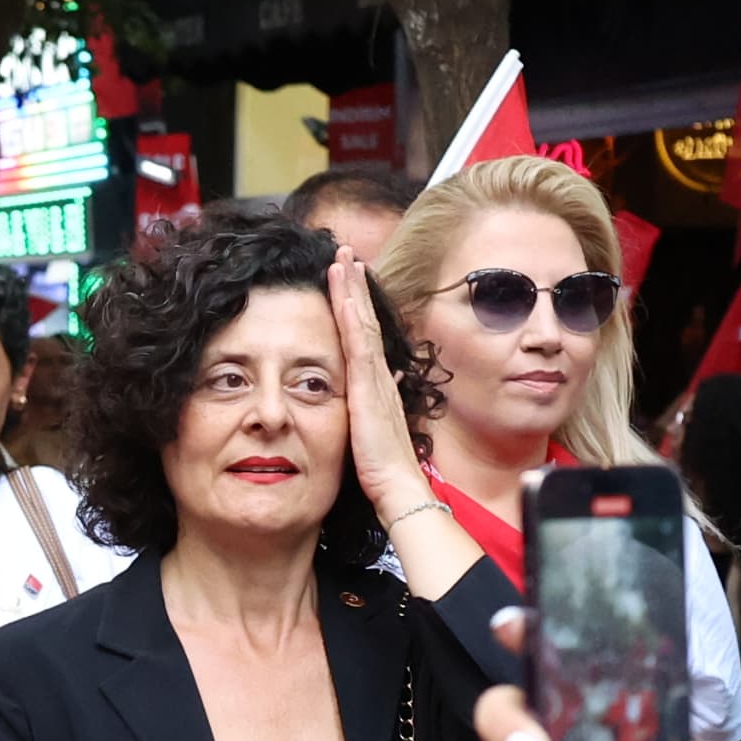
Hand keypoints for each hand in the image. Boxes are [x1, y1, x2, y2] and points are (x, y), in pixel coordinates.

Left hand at [325, 256, 436, 527]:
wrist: (399, 488)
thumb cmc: (385, 470)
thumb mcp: (375, 431)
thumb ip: (377, 405)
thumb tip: (386, 384)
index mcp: (379, 386)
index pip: (366, 337)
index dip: (358, 307)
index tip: (349, 280)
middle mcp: (380, 375)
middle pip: (366, 320)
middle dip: (356, 285)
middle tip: (346, 252)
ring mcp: (375, 377)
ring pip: (362, 321)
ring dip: (352, 287)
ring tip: (343, 257)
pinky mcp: (367, 384)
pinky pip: (356, 337)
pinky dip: (348, 309)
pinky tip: (341, 287)